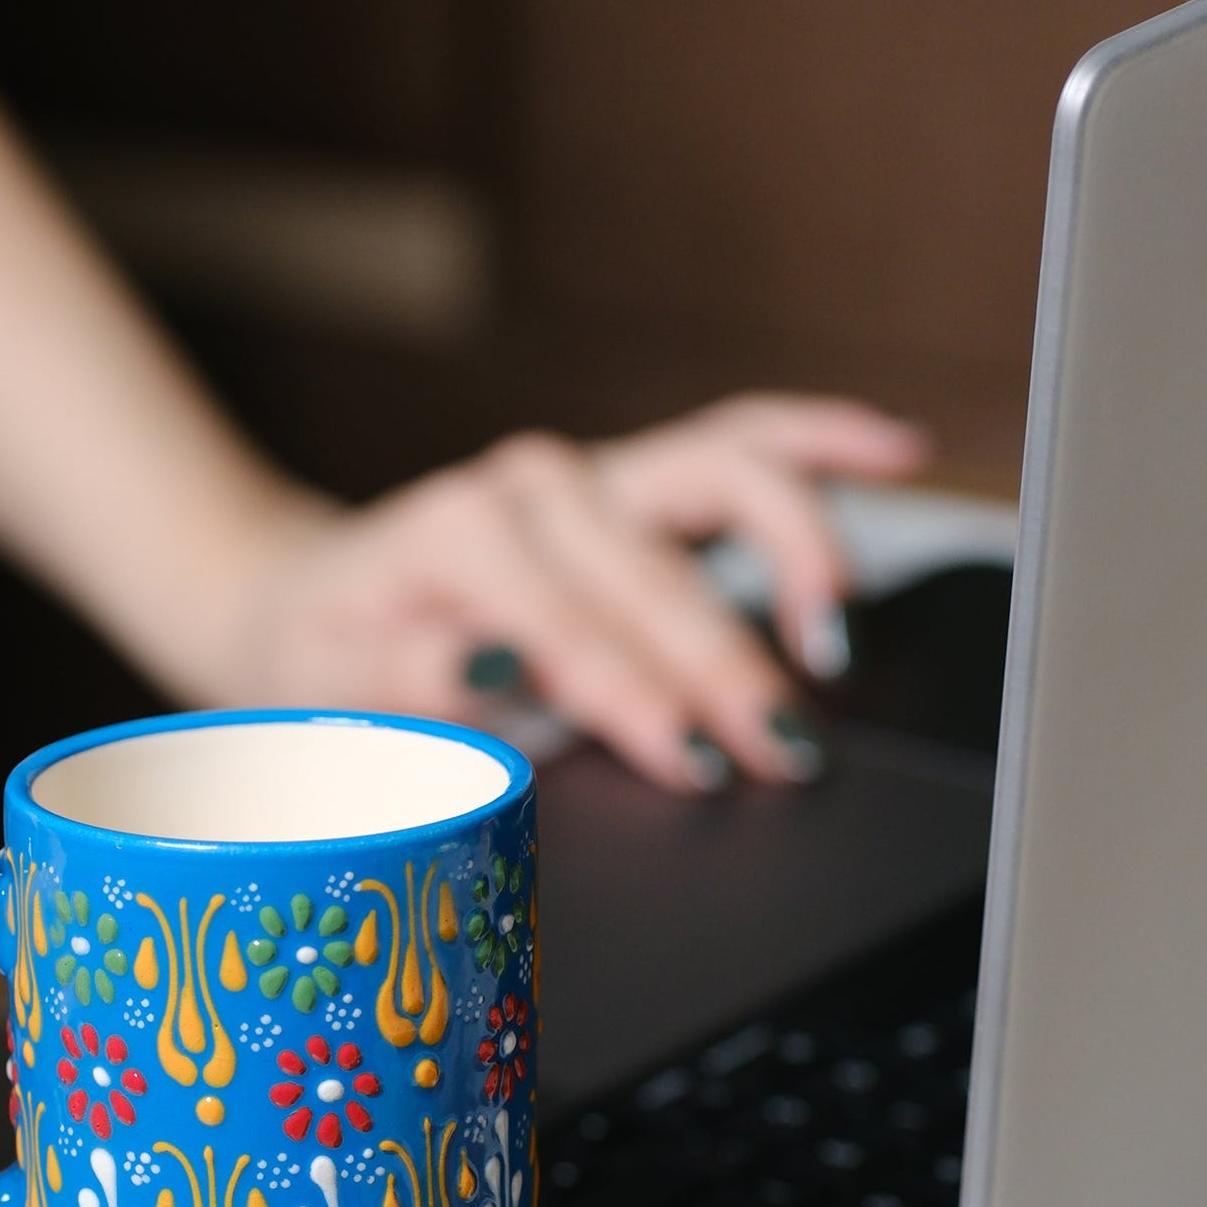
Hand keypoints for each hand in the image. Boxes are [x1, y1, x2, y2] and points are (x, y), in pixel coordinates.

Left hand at [193, 395, 926, 790]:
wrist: (313, 612)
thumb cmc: (330, 667)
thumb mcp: (336, 694)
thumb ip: (415, 677)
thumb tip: (497, 661)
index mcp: (454, 535)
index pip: (570, 624)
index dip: (635, 698)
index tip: (695, 765)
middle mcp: (531, 487)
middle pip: (658, 572)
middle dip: (727, 666)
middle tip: (784, 753)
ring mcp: (591, 476)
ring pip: (720, 480)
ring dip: (795, 550)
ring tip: (839, 637)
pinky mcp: (633, 482)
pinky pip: (739, 442)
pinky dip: (817, 441)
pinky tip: (893, 451)